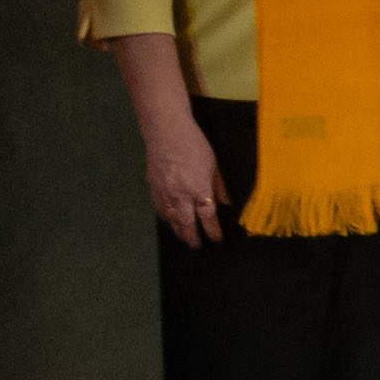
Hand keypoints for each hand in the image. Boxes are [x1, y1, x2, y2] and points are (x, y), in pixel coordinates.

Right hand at [137, 111, 225, 248]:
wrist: (166, 132)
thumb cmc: (194, 145)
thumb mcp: (214, 165)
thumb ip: (219, 186)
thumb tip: (226, 202)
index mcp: (199, 189)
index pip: (207, 218)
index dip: (212, 231)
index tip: (216, 240)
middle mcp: (180, 195)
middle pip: (186, 224)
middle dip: (192, 237)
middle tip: (196, 247)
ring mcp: (164, 193)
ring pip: (171, 219)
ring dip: (178, 230)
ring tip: (184, 238)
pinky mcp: (153, 188)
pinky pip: (160, 209)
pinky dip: (166, 217)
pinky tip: (170, 220)